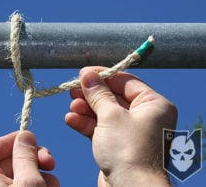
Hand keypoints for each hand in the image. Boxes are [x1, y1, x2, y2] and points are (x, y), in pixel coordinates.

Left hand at [0, 131, 58, 186]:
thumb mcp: (28, 182)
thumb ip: (26, 156)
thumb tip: (25, 135)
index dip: (9, 141)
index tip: (30, 142)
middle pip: (8, 162)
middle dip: (34, 159)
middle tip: (51, 162)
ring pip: (20, 177)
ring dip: (41, 175)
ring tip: (53, 183)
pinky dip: (39, 186)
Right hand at [65, 67, 176, 186]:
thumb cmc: (128, 151)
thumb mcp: (111, 115)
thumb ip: (98, 93)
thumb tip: (87, 74)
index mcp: (153, 104)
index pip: (125, 81)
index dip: (102, 75)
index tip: (83, 73)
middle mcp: (144, 116)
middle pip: (113, 97)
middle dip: (91, 94)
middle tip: (73, 89)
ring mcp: (130, 132)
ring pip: (104, 113)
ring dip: (86, 109)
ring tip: (71, 106)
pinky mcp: (118, 145)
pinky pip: (100, 128)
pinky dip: (86, 123)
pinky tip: (71, 119)